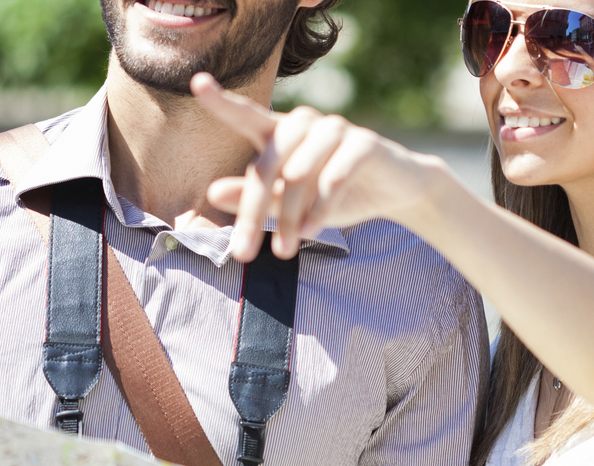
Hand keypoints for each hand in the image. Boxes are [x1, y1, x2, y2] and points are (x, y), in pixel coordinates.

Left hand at [190, 73, 453, 261]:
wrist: (396, 192)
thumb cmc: (334, 196)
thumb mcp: (291, 205)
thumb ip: (255, 198)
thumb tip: (212, 192)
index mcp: (281, 133)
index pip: (246, 115)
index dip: (222, 100)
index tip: (197, 83)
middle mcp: (305, 123)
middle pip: (266, 164)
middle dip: (251, 212)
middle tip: (243, 253)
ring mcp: (336, 129)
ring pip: (298, 174)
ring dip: (288, 217)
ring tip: (286, 250)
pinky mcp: (364, 142)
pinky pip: (333, 177)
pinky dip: (320, 208)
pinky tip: (312, 232)